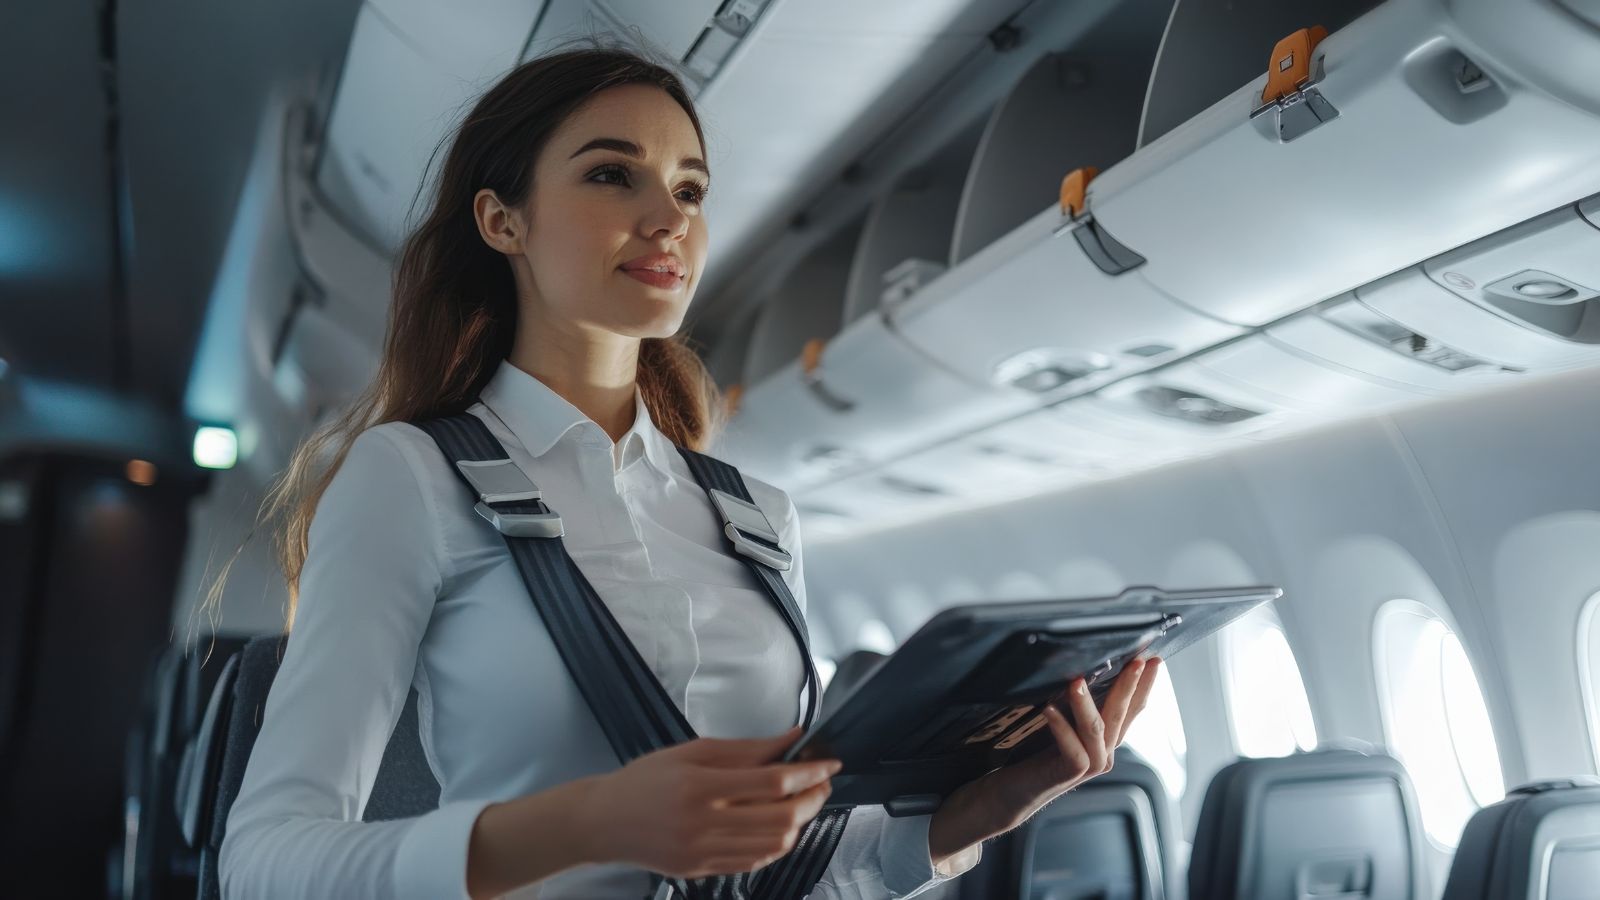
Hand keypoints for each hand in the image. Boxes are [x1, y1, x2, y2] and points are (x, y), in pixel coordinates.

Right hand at [579, 726, 840, 878]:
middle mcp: (704, 824)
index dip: (809, 773)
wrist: (604, 821)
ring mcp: (704, 853)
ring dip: (801, 822)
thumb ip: (745, 748)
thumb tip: (790, 738)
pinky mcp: (703, 870)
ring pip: (774, 844)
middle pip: (781, 817)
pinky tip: (780, 825)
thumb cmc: (645, 780)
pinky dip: (778, 843)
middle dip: (813, 798)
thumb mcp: (692, 751)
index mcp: (700, 787)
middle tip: (822, 782)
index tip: (828, 763)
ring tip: (803, 801)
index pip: (772, 782)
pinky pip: (755, 862)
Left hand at [927, 657, 1162, 863]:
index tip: (1155, 660)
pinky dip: (1061, 728)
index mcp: (1104, 738)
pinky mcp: (1068, 774)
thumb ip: (1074, 704)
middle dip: (1130, 686)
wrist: (1009, 793)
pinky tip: (1049, 709)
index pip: (1131, 708)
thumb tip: (1080, 667)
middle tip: (1137, 661)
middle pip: (1121, 715)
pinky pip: (1073, 751)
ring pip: (1098, 730)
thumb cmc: (1031, 755)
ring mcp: (1088, 766)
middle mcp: (1103, 752)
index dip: (1144, 685)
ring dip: (1087, 703)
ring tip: (1077, 680)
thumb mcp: (1059, 723)